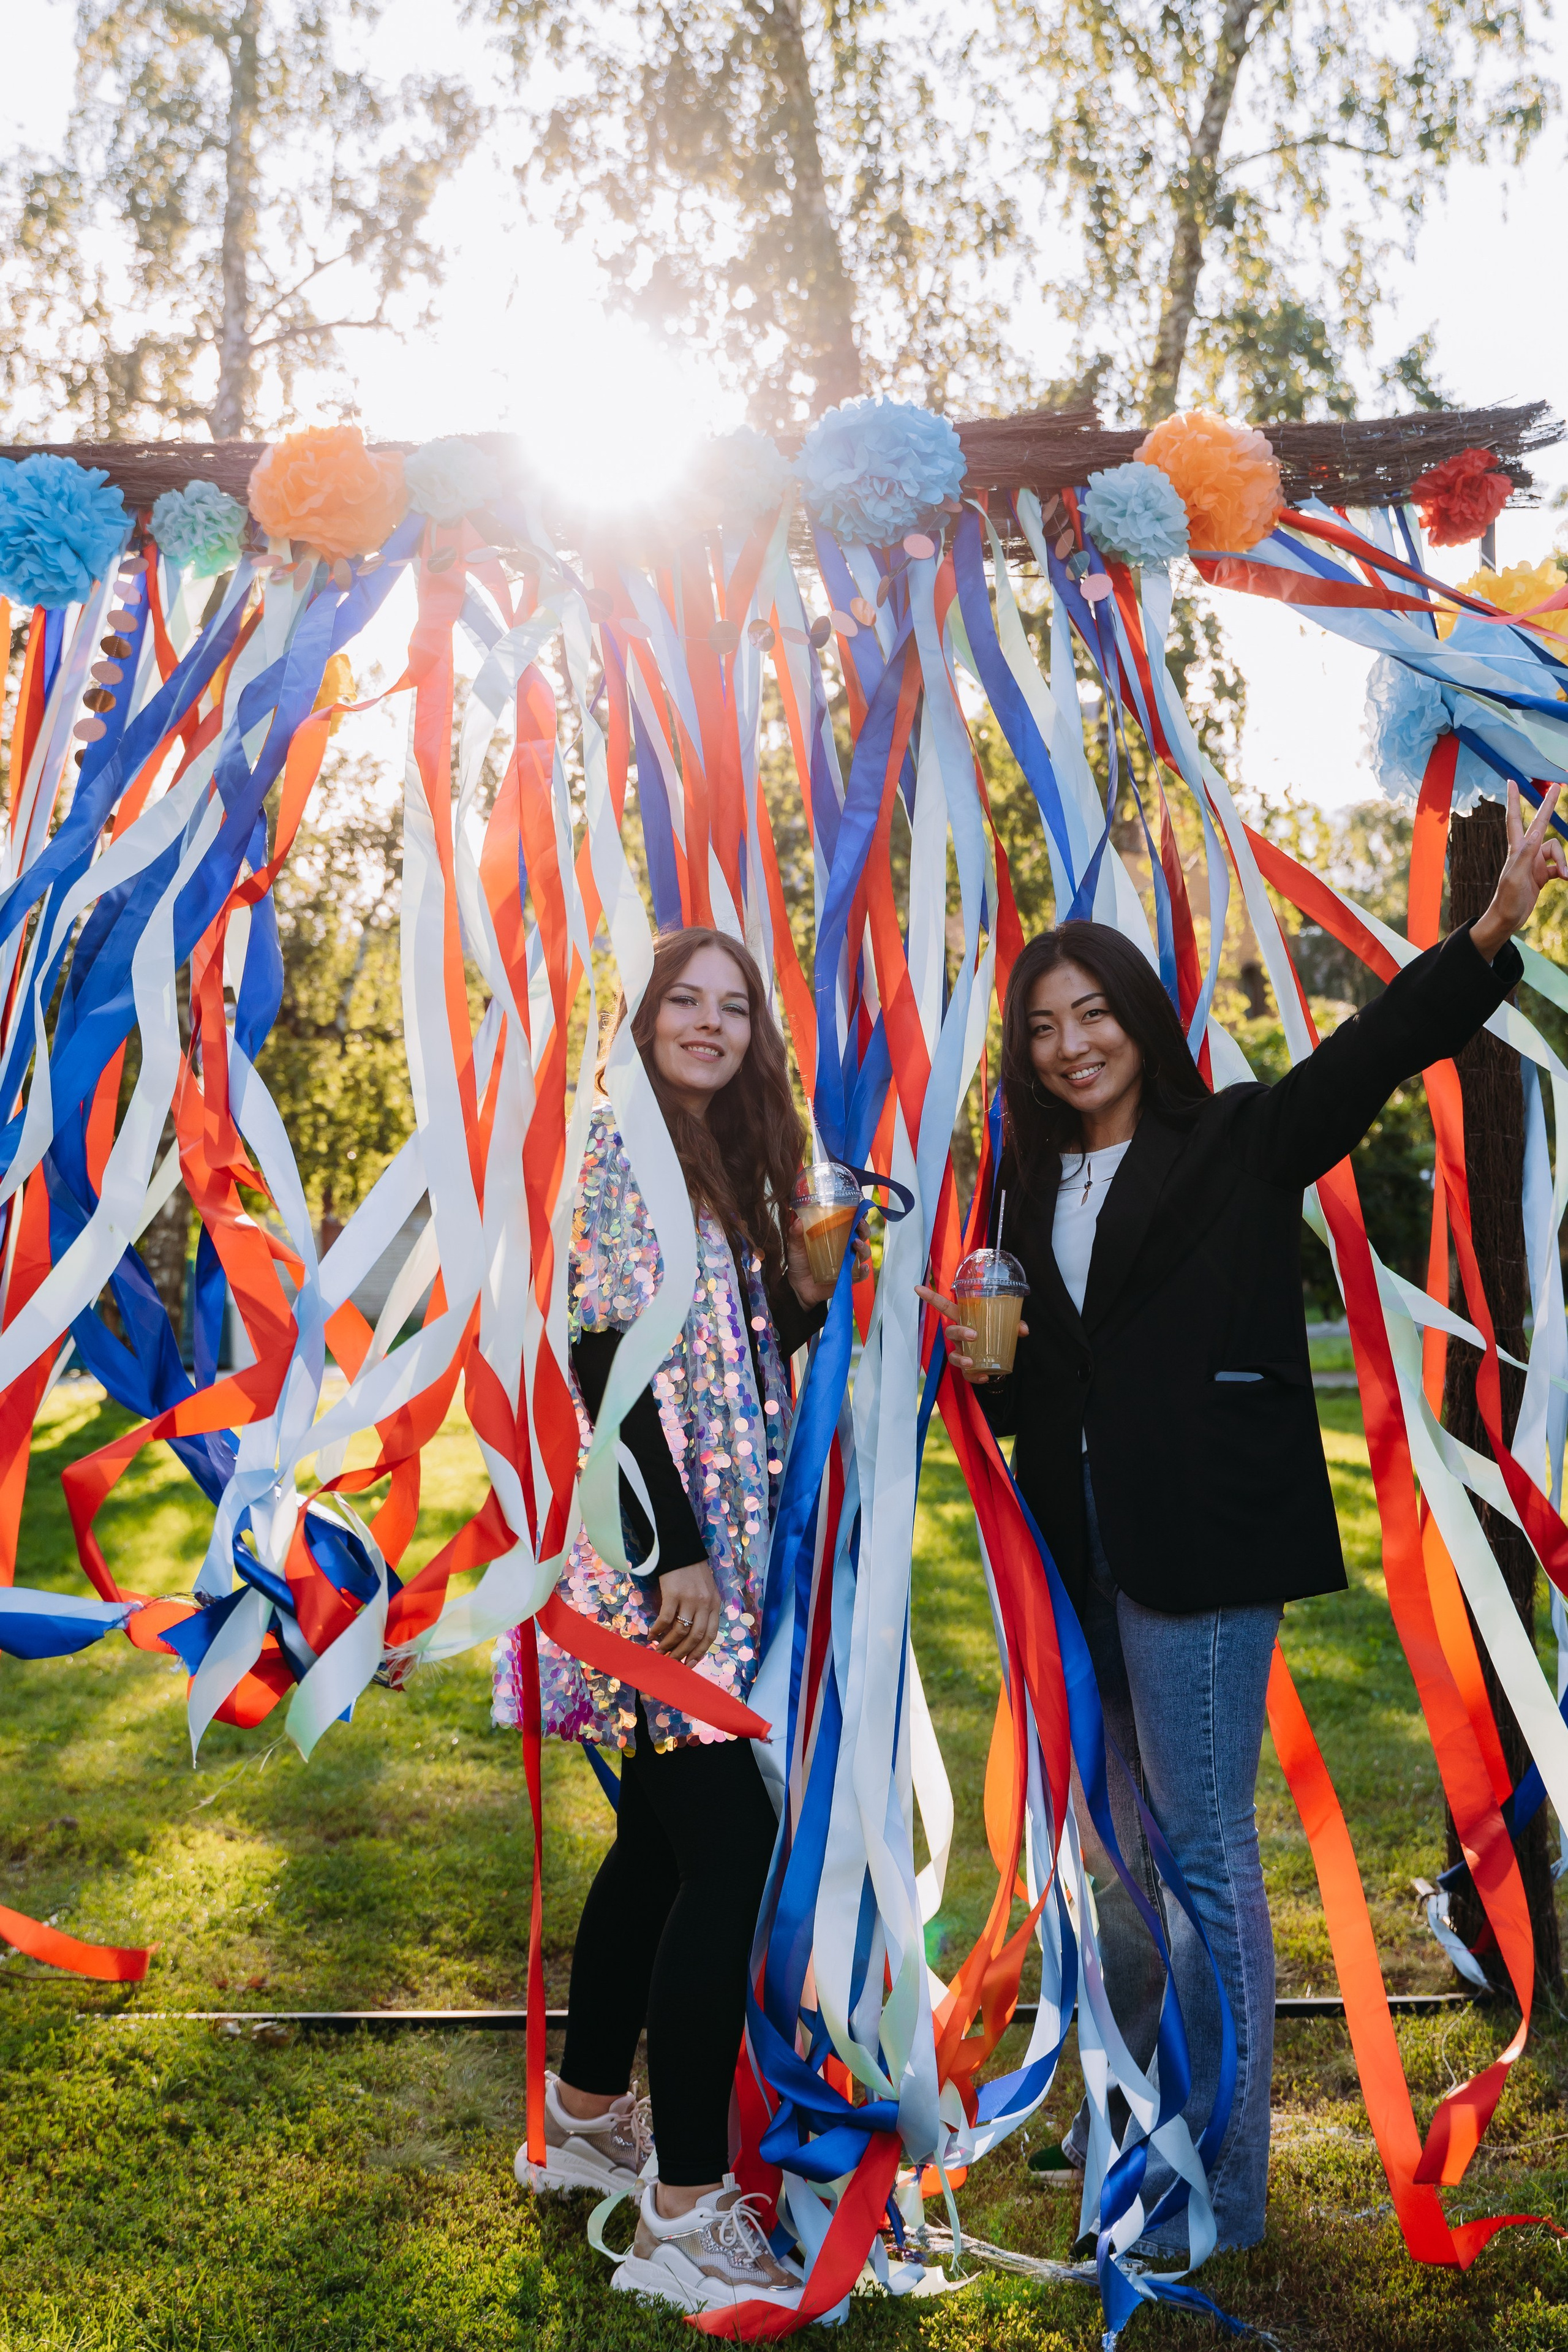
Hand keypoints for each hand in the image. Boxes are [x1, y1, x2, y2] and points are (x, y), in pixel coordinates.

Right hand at [649, 1560, 721, 1661]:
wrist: (681, 1550)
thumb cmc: (693, 1572)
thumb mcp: (706, 1592)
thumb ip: (703, 1611)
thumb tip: (691, 1637)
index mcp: (714, 1605)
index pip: (710, 1635)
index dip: (700, 1652)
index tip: (690, 1664)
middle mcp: (705, 1604)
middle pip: (695, 1637)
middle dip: (683, 1653)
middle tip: (672, 1661)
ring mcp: (689, 1599)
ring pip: (680, 1631)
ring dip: (668, 1645)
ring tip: (659, 1651)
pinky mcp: (673, 1594)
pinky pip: (666, 1619)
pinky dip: (658, 1630)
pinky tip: (652, 1634)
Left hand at [786, 1212, 873, 1306]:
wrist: (798, 1286)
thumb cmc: (799, 1263)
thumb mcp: (795, 1247)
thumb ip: (795, 1234)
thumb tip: (797, 1220)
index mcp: (835, 1236)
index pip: (851, 1223)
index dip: (858, 1215)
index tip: (860, 1209)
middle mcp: (845, 1248)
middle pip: (862, 1235)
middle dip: (864, 1228)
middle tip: (859, 1223)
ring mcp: (847, 1263)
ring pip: (864, 1253)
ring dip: (864, 1247)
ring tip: (855, 1243)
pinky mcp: (848, 1278)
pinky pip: (860, 1275)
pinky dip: (864, 1272)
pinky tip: (862, 1268)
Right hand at [914, 1282, 1027, 1382]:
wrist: (1001, 1359)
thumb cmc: (997, 1334)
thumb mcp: (1006, 1327)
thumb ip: (1014, 1325)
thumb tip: (1022, 1329)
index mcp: (965, 1319)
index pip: (945, 1306)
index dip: (931, 1298)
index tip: (917, 1287)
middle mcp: (959, 1335)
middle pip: (950, 1331)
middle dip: (959, 1332)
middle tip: (974, 1335)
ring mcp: (961, 1352)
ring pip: (953, 1354)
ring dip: (960, 1358)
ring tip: (971, 1362)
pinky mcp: (967, 1369)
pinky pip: (966, 1374)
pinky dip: (974, 1376)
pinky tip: (985, 1377)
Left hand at [1470, 781, 1567, 960]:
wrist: (1507, 920)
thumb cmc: (1507, 900)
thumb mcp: (1516, 877)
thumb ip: (1526, 854)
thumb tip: (1537, 832)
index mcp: (1517, 849)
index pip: (1515, 818)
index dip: (1514, 800)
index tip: (1511, 781)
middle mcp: (1526, 852)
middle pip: (1541, 823)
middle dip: (1549, 805)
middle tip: (1558, 784)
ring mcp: (1535, 862)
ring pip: (1557, 849)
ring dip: (1564, 860)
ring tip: (1566, 876)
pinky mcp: (1542, 874)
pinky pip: (1559, 865)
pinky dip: (1565, 870)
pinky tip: (1566, 878)